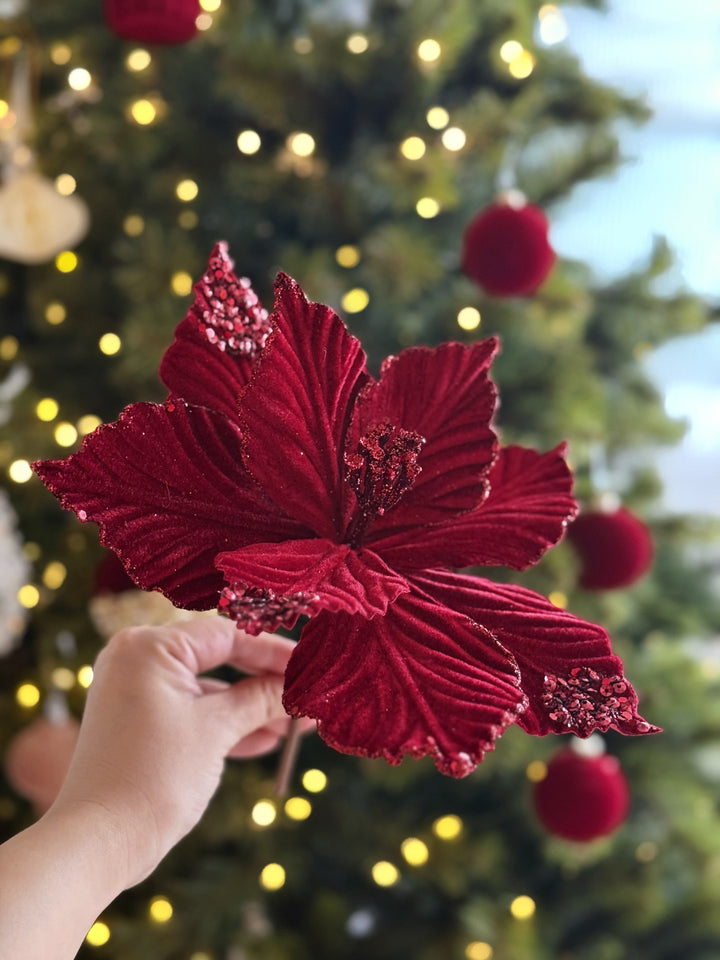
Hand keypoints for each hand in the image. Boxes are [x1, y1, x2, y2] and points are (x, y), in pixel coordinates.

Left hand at [50, 618, 302, 888]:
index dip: (275, 651)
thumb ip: (262, 699)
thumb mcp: (217, 731)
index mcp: (150, 646)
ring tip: (297, 723)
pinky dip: (225, 724)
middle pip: (220, 658)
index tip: (312, 665)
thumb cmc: (153, 778)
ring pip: (208, 688)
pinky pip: (191, 710)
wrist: (98, 842)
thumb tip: (303, 686)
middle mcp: (137, 658)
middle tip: (308, 693)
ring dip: (251, 707)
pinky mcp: (139, 720)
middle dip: (266, 682)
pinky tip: (267, 739)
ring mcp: (136, 690)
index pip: (228, 635)